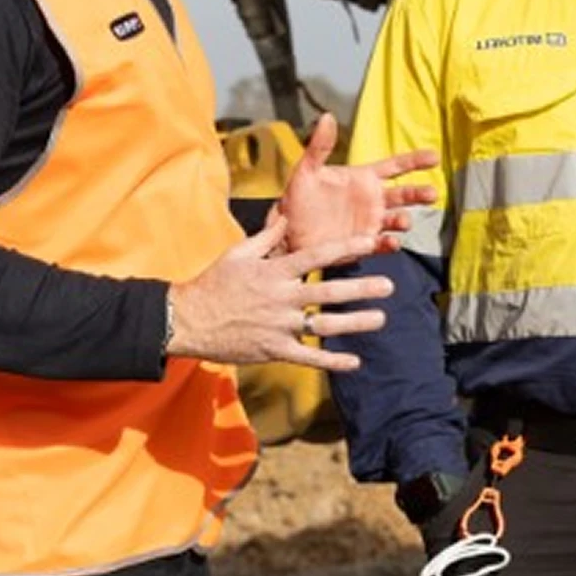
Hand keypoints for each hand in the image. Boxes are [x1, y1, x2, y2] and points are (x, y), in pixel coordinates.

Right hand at [168, 223, 395, 368]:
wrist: (186, 320)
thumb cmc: (213, 283)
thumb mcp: (238, 253)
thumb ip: (266, 236)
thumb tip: (286, 214)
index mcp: (274, 271)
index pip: (317, 256)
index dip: (346, 248)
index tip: (372, 242)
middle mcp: (281, 297)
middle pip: (328, 291)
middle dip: (361, 288)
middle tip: (389, 285)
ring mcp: (278, 325)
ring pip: (324, 324)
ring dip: (355, 322)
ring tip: (380, 318)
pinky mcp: (273, 349)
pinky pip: (308, 357)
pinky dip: (332, 360)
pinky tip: (354, 362)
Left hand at [279, 113, 439, 251]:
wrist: (286, 234)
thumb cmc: (297, 200)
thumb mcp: (306, 170)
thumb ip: (320, 146)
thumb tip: (327, 116)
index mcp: (364, 178)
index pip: (396, 166)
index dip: (415, 161)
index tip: (435, 156)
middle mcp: (373, 200)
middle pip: (404, 195)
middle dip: (419, 194)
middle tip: (431, 194)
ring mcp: (371, 223)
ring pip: (397, 219)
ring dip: (404, 220)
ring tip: (402, 221)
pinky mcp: (364, 245)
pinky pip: (382, 244)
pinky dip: (390, 243)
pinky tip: (391, 242)